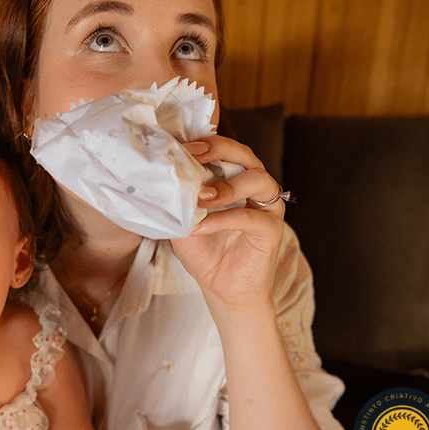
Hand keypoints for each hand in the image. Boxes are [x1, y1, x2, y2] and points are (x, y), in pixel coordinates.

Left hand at [171, 135, 285, 307]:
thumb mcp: (182, 218)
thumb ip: (176, 198)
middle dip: (219, 150)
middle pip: (245, 154)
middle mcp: (255, 185)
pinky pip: (250, 217)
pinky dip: (223, 219)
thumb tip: (156, 177)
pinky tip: (200, 227)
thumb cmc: (203, 249)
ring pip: (257, 179)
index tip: (180, 145)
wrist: (220, 288)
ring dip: (226, 186)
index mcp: (233, 177)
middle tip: (194, 156)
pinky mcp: (272, 230)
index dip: (204, 141)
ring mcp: (267, 207)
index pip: (224, 148)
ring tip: (199, 198)